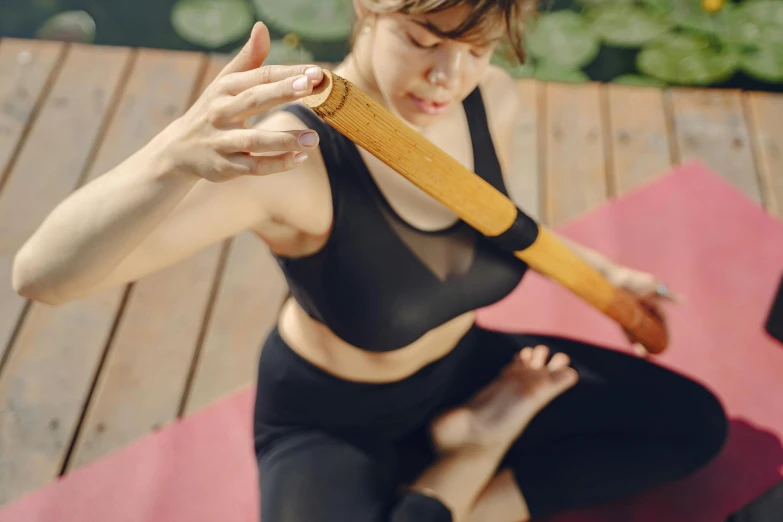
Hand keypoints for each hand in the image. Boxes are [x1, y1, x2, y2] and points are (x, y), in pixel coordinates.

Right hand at [156, 22, 322, 182]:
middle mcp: (221, 112)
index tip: (315, 72)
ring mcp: (222, 141)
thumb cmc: (213, 110)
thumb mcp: (225, 83)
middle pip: (253, 100)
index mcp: (224, 88)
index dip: (287, 73)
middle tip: (310, 86)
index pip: (259, 76)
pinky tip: (300, 158)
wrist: (179, 150)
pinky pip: (254, 167)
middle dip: (282, 92)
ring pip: (254, 140)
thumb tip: (262, 27)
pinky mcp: (226, 167)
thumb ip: (249, 58)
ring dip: (284, 139)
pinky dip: (277, 164)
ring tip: (314, 138)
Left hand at [608, 265, 683, 356]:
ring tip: (644, 354)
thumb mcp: (652, 286)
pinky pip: (627, 331)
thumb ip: (667, 295)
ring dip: (641, 343)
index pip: (662, 321)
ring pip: (639, 332)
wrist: (610, 279)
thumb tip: (683, 300)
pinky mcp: (621, 318)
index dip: (665, 332)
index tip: (667, 343)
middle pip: (650, 329)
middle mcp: (643, 310)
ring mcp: (632, 314)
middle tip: (654, 352)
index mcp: (652, 303)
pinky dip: (631, 339)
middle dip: (652, 341)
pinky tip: (635, 347)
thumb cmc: (633, 281)